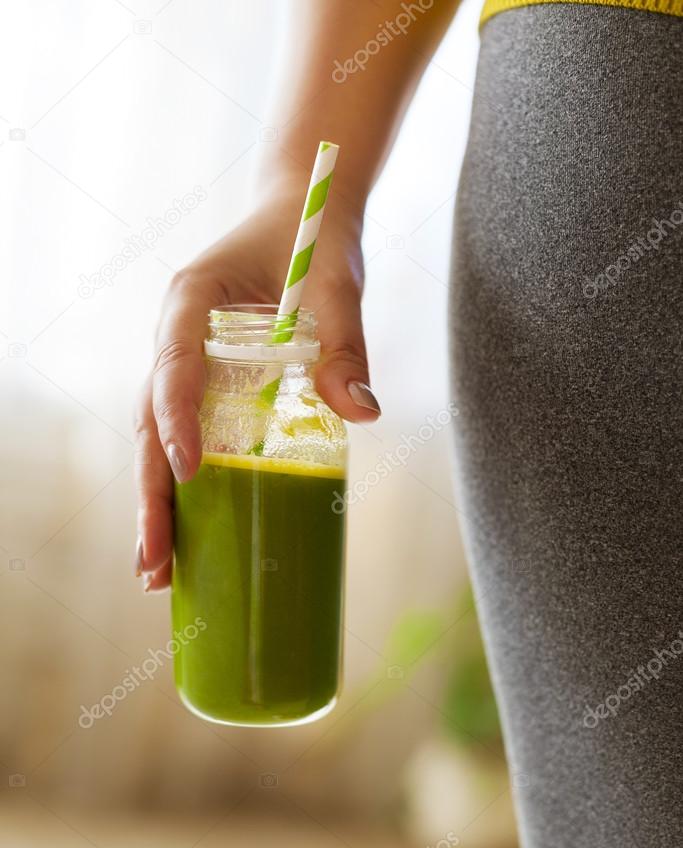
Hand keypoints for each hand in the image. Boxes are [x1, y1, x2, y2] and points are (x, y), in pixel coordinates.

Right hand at [134, 182, 378, 591]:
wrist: (301, 211)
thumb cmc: (313, 236)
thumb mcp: (337, 283)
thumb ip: (345, 344)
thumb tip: (364, 413)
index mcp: (191, 299)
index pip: (173, 364)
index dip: (176, 418)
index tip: (189, 471)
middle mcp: (175, 335)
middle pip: (150, 421)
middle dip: (152, 493)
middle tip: (154, 563)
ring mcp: (185, 363)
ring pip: (159, 439)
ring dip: (159, 504)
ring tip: (159, 573)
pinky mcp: (206, 384)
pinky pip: (185, 437)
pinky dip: (184, 488)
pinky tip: (191, 537)